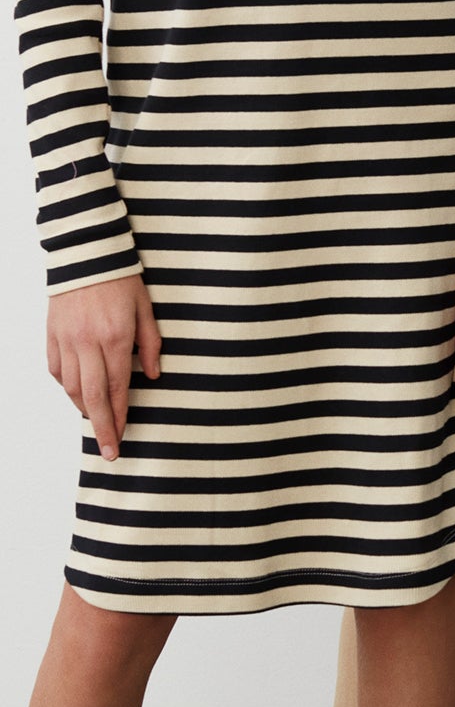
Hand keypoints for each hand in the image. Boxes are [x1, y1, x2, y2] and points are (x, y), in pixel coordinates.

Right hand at [48, 273, 160, 460]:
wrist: (86, 254)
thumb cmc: (121, 280)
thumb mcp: (146, 309)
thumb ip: (150, 343)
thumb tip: (151, 376)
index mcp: (115, 337)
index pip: (117, 388)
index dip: (119, 417)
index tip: (122, 439)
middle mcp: (87, 343)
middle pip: (91, 397)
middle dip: (101, 427)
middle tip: (108, 451)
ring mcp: (66, 339)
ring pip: (71, 387)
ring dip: (84, 409)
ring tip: (96, 422)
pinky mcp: (52, 334)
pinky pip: (56, 369)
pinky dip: (67, 386)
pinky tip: (78, 393)